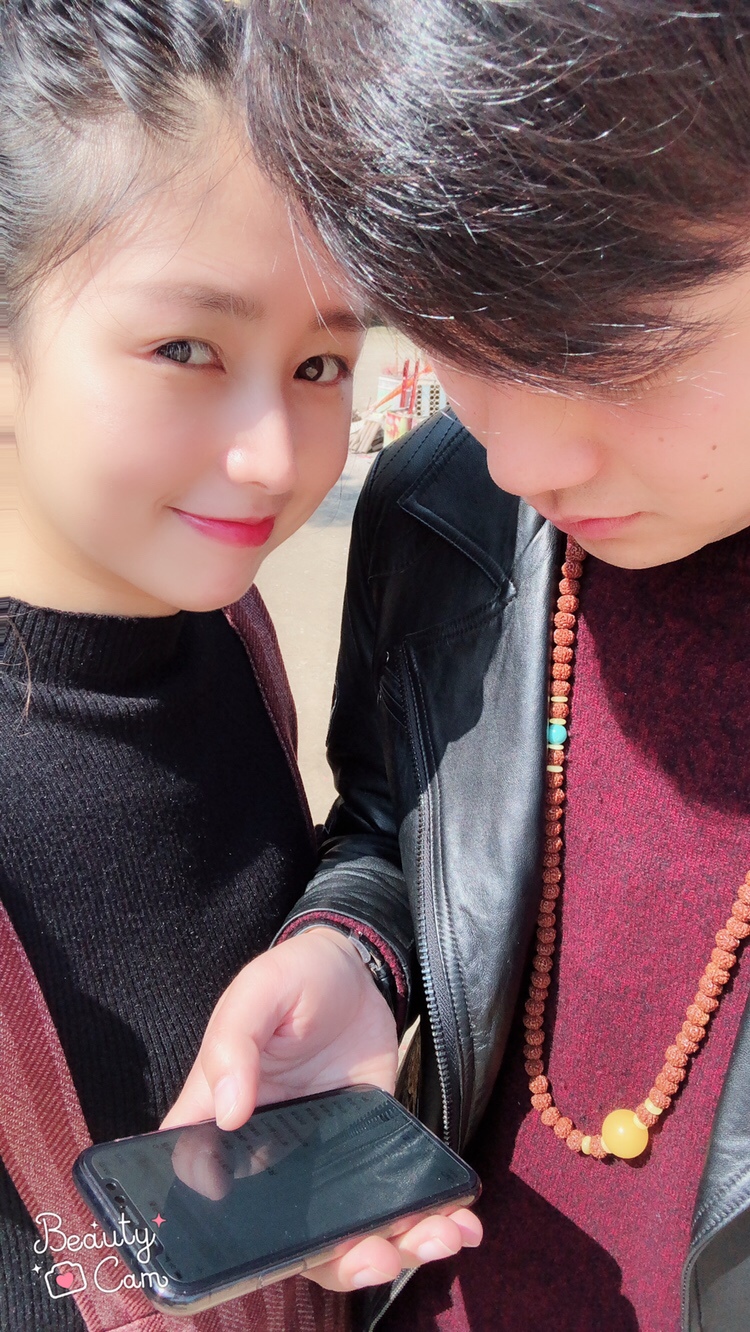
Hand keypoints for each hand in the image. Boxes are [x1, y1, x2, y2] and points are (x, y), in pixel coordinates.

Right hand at [162, 927, 481, 1287]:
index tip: (270, 1249)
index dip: (226, 1236)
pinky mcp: (366, 1152)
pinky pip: (386, 1201)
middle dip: (333, 1258)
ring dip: (387, 1250)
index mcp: (219, 1121)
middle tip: (377, 1255)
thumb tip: (229, 1112)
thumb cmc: (294, 977)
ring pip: (340, 1232)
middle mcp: (265, 1155)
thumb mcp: (259, 991)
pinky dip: (420, 1221)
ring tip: (433, 1239)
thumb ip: (234, 1043)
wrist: (356, 969)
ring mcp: (317, 1161)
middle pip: (283, 1236)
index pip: (201, 1192)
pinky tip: (455, 1223)